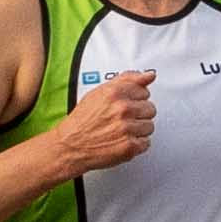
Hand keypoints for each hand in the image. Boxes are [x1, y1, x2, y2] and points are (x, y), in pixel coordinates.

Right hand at [42, 62, 160, 179]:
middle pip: (150, 109)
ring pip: (149, 126)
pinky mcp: (129, 146)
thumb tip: (149, 75)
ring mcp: (127, 128)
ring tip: (122, 131)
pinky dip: (136, 144)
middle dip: (138, 114)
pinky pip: (146, 143)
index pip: (144, 92)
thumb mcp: (100, 92)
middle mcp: (123, 109)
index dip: (135, 99)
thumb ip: (127, 80)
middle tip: (122, 120)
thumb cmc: (83, 120)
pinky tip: (122, 141)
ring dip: (138, 130)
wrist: (70, 146)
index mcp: (116, 93)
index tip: (125, 105)